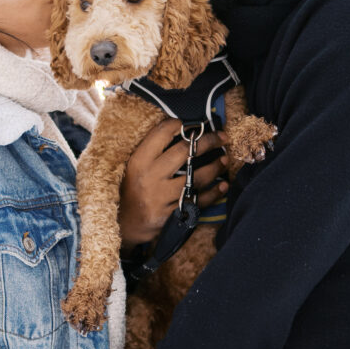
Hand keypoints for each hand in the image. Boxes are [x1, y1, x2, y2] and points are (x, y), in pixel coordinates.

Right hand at [120, 119, 228, 250]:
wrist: (124, 223)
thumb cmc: (132, 189)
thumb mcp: (133, 167)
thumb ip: (152, 150)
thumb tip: (179, 128)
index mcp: (139, 161)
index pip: (161, 134)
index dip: (178, 125)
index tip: (193, 124)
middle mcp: (151, 176)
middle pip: (184, 152)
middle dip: (208, 141)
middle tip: (222, 137)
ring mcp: (162, 196)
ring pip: (195, 177)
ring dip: (215, 166)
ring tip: (224, 159)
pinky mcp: (172, 214)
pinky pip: (198, 201)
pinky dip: (214, 193)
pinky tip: (223, 185)